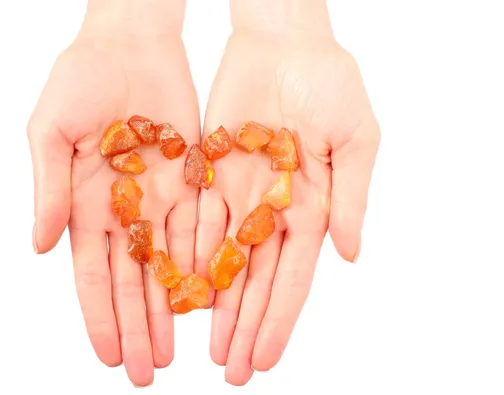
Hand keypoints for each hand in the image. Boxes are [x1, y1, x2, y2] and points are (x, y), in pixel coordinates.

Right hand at [27, 1, 198, 385]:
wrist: (130, 43)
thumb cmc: (80, 79)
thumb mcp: (52, 132)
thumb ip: (50, 188)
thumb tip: (40, 247)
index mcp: (86, 203)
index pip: (92, 273)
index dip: (99, 316)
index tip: (108, 355)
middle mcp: (125, 210)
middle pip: (132, 280)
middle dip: (137, 327)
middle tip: (146, 372)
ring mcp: (161, 198)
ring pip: (168, 265)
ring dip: (170, 309)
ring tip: (175, 351)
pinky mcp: (194, 180)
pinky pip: (201, 229)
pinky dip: (204, 264)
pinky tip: (208, 299)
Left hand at [194, 5, 379, 384]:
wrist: (283, 41)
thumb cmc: (330, 83)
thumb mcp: (356, 137)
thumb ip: (351, 196)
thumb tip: (350, 255)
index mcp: (311, 206)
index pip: (293, 277)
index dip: (278, 320)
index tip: (265, 358)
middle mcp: (272, 209)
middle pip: (254, 281)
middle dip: (243, 327)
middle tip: (230, 370)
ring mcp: (239, 193)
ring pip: (221, 261)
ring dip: (213, 305)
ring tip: (203, 346)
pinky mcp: (208, 172)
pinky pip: (195, 221)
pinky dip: (187, 256)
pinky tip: (179, 291)